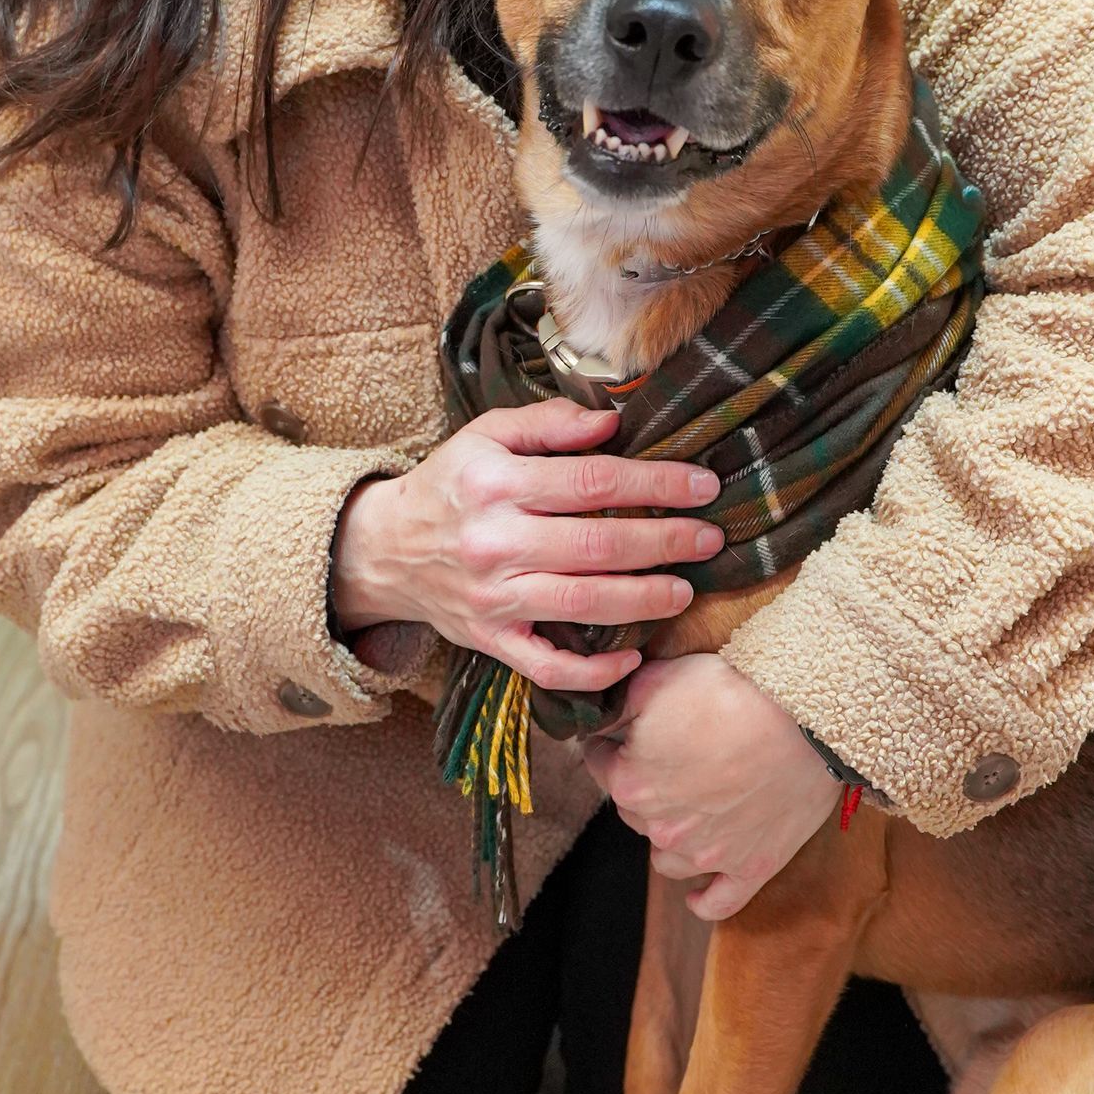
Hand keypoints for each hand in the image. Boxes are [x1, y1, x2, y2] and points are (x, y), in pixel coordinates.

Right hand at [330, 400, 723, 696]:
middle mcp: (495, 542)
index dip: (656, 482)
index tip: (702, 485)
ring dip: (642, 600)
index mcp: (497, 484)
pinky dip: (593, 671)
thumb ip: (549, 423)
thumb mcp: (485, 435)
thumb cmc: (449, 485)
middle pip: (597, 545)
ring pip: (581, 604)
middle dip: (664, 542)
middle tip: (709, 539)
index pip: (593, 482)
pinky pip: (547, 667)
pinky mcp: (490, 640)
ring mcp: (492, 598)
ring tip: (684, 591)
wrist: (383, 549)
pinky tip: (632, 658)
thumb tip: (613, 422)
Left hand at [580, 653, 842, 921]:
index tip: (630, 732)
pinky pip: (716, 902)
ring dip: (671, 836)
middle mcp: (662, 827)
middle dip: (646, 786)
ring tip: (691, 811)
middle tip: (674, 758)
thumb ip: (617, 707)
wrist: (803, 717)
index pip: (599, 765)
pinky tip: (698, 891)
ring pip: (666, 857)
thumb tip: (599, 720)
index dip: (612, 744)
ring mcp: (706, 854)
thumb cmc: (731, 692)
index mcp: (631, 783)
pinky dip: (703, 898)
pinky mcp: (750, 868)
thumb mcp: (656, 681)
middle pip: (634, 811)